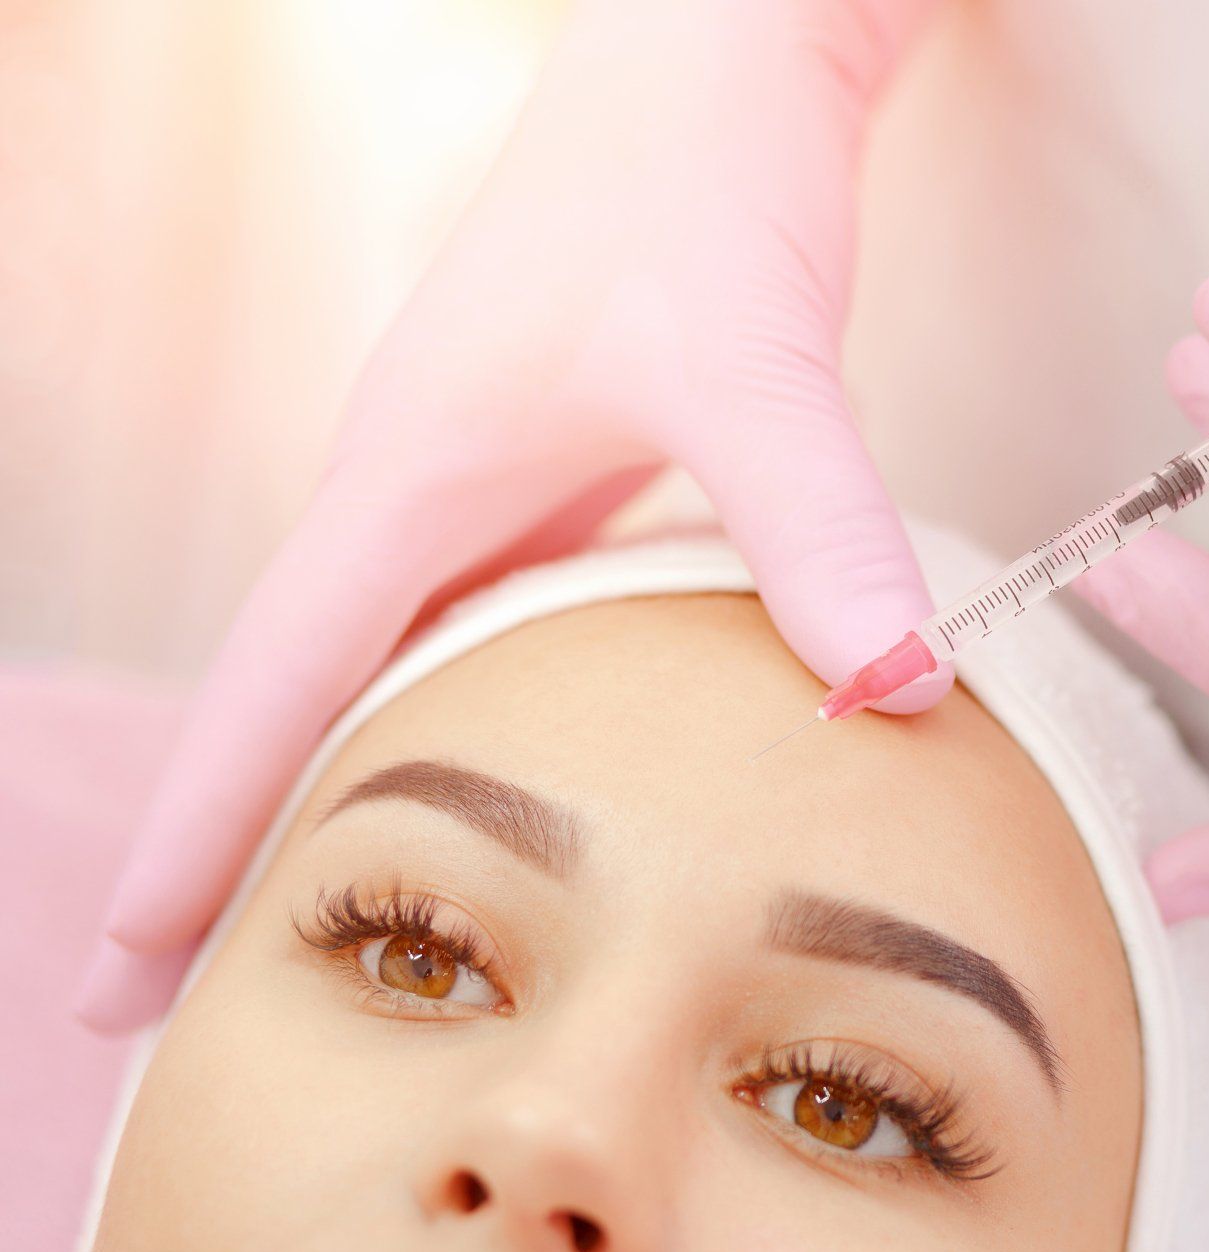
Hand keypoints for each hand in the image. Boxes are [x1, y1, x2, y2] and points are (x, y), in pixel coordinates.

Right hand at [76, 0, 951, 1030]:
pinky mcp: (553, 448)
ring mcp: (482, 463)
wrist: (723, 44)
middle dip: (238, 840)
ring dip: (344, 774)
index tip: (119, 985)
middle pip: (299, 693)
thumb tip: (892, 694)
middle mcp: (418, 480)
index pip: (269, 694)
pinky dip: (466, 697)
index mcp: (409, 476)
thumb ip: (813, 528)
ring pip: (387, 652)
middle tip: (184, 1001)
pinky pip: (479, 605)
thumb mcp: (752, 363)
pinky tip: (504, 752)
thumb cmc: (702, 176)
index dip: (192, 847)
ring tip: (325, 908)